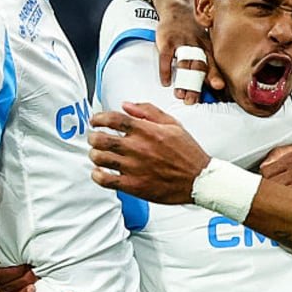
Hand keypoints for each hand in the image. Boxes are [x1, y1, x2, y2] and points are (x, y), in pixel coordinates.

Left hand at [88, 102, 210, 203]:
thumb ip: (149, 112)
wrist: (199, 179)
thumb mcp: (173, 124)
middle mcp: (138, 148)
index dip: (98, 118)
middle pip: (101, 138)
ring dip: (94, 154)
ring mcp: (134, 167)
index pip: (113, 119)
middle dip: (93, 136)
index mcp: (147, 131)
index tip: (95, 120)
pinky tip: (99, 172)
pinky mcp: (133, 185)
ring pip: (100, 158)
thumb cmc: (188, 153)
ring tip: (97, 154)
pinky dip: (97, 175)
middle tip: (94, 137)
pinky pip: (105, 180)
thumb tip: (126, 105)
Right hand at [157, 10, 223, 103]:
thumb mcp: (204, 44)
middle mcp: (196, 45)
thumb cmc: (192, 32)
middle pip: (198, 67)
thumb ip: (208, 63)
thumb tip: (217, 86)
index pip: (212, 64)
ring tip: (180, 95)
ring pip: (183, 63)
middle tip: (193, 99)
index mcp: (207, 48)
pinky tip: (166, 82)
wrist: (178, 9)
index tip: (219, 87)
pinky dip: (166, 70)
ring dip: (182, 80)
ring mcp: (181, 43)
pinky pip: (166, 57)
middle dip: (196, 84)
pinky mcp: (167, 41)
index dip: (215, 75)